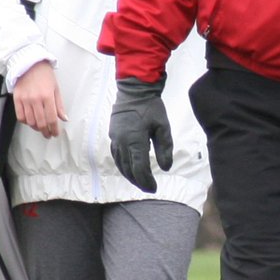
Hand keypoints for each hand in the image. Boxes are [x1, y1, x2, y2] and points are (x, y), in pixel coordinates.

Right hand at [13, 61, 66, 137]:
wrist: (29, 63)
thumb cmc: (44, 75)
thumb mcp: (56, 89)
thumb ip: (59, 105)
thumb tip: (64, 118)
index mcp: (47, 96)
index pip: (52, 118)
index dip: (54, 129)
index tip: (55, 133)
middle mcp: (36, 99)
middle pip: (41, 122)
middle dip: (45, 132)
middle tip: (48, 134)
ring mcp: (25, 100)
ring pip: (30, 121)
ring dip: (36, 128)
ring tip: (40, 128)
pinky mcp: (16, 99)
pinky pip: (20, 116)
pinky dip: (25, 122)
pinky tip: (30, 122)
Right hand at [109, 77, 172, 192]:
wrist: (134, 90)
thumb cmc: (151, 107)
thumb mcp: (163, 126)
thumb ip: (165, 148)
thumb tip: (166, 168)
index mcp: (135, 141)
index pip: (139, 168)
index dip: (146, 181)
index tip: (154, 189)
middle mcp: (122, 142)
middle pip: (128, 169)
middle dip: (138, 181)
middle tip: (148, 188)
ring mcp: (115, 139)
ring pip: (120, 164)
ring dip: (129, 175)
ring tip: (140, 181)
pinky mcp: (112, 135)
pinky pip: (116, 155)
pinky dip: (122, 165)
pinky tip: (129, 169)